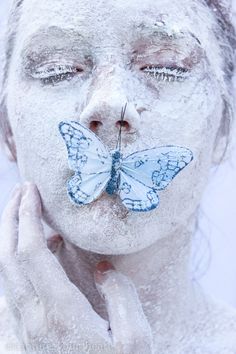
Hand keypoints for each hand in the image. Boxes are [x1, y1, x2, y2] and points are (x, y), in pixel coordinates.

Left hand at [0, 182, 152, 352]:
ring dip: (12, 237)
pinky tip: (45, 249)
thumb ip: (120, 296)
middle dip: (10, 218)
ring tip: (28, 212)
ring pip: (7, 272)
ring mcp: (27, 327)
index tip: (31, 190)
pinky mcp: (29, 331)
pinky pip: (16, 285)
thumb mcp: (136, 339)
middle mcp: (33, 319)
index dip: (27, 217)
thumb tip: (101, 269)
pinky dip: (22, 259)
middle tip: (22, 190)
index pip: (31, 253)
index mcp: (59, 315)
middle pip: (8, 258)